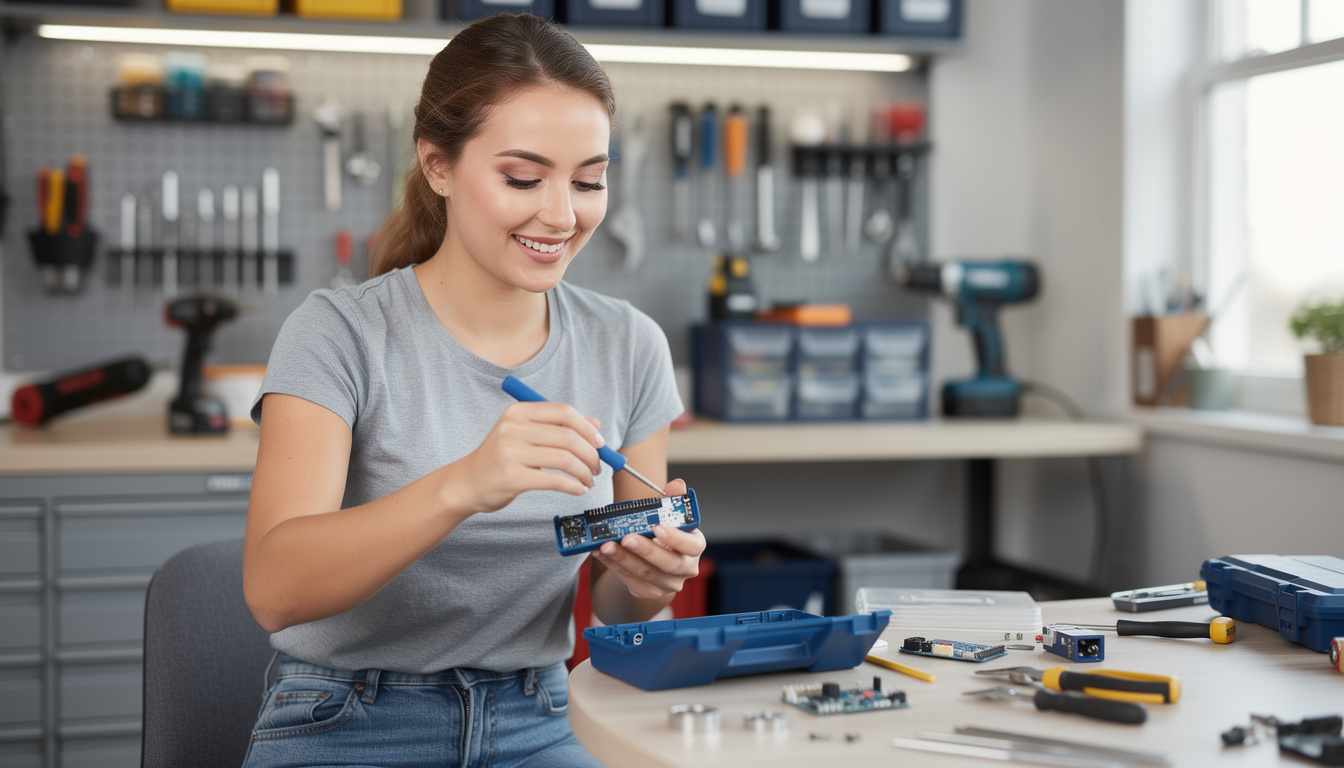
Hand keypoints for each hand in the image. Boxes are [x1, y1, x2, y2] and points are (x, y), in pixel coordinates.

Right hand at [449, 402, 602, 515]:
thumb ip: (558, 427)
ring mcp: (510, 452)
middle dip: (591, 453)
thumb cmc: (500, 458)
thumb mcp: (526, 435)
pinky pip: (555, 480)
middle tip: (597, 466)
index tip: (600, 443)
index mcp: (518, 412)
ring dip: (584, 472)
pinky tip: (578, 489)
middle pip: (568, 436)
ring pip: (565, 459)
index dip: (588, 428)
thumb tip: (595, 425)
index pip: (564, 412)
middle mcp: (513, 428)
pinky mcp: (512, 477)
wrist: (467, 483)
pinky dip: (573, 486)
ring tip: (588, 480)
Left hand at [592, 478, 705, 601]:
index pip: (692, 546)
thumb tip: (677, 484)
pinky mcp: (649, 592)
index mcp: (694, 547)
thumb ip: (673, 500)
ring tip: (605, 545)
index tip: (658, 527)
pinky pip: (630, 581)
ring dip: (623, 559)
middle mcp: (686, 569)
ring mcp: (668, 584)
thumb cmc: (660, 533)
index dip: (677, 539)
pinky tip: (600, 553)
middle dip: (645, 550)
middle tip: (626, 538)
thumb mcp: (667, 515)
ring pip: (646, 574)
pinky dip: (613, 566)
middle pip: (669, 564)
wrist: (650, 560)